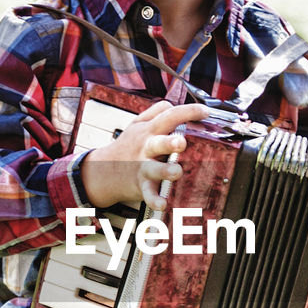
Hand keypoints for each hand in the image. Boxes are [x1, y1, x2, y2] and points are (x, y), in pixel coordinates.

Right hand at [81, 99, 208, 211]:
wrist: (102, 171)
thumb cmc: (127, 146)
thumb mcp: (137, 124)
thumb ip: (155, 112)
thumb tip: (173, 103)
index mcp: (149, 131)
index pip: (169, 116)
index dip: (187, 112)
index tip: (205, 112)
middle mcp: (147, 147)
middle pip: (159, 142)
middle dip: (170, 142)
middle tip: (181, 142)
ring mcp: (143, 167)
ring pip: (155, 169)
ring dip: (165, 170)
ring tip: (176, 172)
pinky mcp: (141, 185)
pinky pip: (148, 194)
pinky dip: (154, 200)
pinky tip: (163, 204)